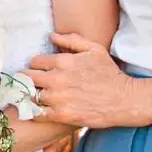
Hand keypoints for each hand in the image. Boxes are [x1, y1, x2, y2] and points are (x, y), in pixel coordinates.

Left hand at [26, 33, 151, 129]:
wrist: (124, 100)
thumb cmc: (110, 73)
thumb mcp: (94, 50)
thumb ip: (71, 40)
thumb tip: (52, 36)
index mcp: (63, 61)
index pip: (34, 62)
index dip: (36, 66)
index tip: (40, 72)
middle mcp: (57, 79)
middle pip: (27, 78)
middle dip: (29, 80)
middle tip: (33, 84)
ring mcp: (58, 98)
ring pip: (30, 96)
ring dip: (31, 96)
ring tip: (35, 97)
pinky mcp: (61, 115)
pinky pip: (36, 113)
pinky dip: (34, 112)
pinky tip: (40, 110)